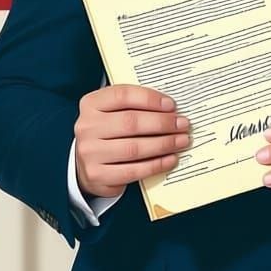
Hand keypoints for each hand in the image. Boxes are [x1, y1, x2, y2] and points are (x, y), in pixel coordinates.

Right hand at [74, 85, 188, 197]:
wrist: (89, 162)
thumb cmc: (111, 132)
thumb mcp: (116, 112)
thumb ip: (137, 106)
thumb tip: (172, 109)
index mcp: (91, 104)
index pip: (122, 95)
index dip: (150, 99)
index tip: (172, 105)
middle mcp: (86, 127)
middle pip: (130, 122)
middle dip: (162, 123)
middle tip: (183, 124)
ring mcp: (89, 152)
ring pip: (133, 148)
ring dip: (164, 144)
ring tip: (182, 141)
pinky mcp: (97, 175)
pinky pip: (133, 170)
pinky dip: (156, 165)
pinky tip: (171, 159)